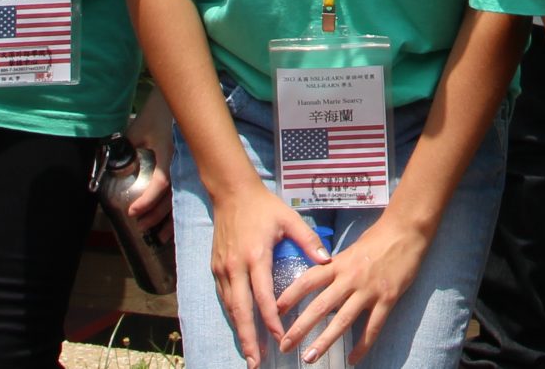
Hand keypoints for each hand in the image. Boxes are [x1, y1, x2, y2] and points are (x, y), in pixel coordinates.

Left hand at [123, 96, 175, 229]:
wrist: (177, 101)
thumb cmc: (155, 115)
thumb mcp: (137, 130)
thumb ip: (126, 149)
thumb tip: (111, 167)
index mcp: (168, 155)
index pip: (160, 184)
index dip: (147, 201)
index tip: (132, 212)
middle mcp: (180, 165)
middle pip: (170, 198)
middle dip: (155, 217)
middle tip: (140, 228)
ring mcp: (186, 168)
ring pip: (179, 200)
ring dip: (168, 220)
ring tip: (157, 237)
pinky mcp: (187, 169)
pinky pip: (183, 195)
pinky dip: (177, 212)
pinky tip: (173, 225)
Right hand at [210, 178, 326, 366]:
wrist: (231, 192)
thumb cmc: (263, 206)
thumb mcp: (289, 219)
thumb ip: (308, 240)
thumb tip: (328, 261)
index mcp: (256, 257)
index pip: (263, 298)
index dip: (271, 322)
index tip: (281, 339)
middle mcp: (236, 267)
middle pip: (240, 311)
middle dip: (248, 339)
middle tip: (255, 362)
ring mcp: (222, 269)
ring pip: (229, 307)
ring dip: (239, 331)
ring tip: (249, 353)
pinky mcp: (216, 267)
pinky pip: (224, 297)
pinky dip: (232, 315)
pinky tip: (240, 327)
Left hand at [278, 211, 432, 362]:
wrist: (407, 229)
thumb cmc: (378, 237)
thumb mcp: (351, 249)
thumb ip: (336, 267)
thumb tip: (321, 281)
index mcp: (338, 264)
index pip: (308, 281)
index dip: (289, 296)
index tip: (274, 312)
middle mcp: (350, 277)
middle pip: (320, 305)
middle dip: (300, 327)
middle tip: (284, 345)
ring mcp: (369, 289)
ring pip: (343, 320)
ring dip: (325, 341)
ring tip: (310, 357)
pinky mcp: (388, 298)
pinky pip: (373, 327)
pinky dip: (362, 345)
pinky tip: (353, 359)